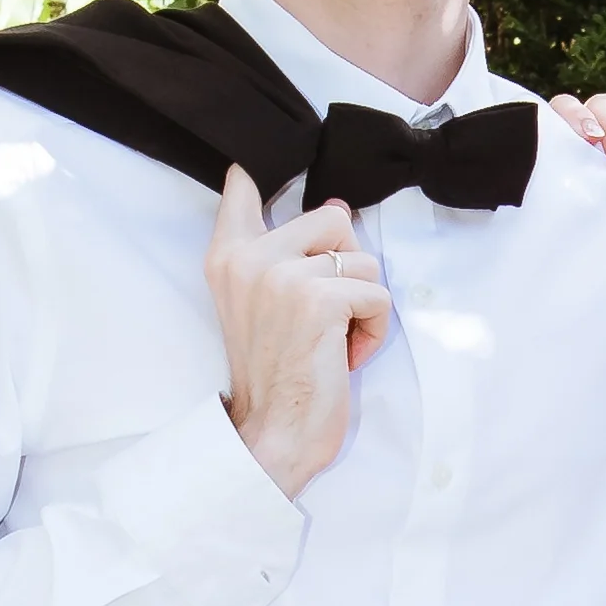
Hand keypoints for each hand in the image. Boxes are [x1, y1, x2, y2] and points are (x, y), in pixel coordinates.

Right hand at [208, 167, 388, 495]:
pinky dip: (374, 329)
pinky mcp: (316, 300)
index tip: (261, 170)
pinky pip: (377, 293)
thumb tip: (337, 204)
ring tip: (334, 339)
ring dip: (364, 305)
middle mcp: (247, 259)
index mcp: (227, 258)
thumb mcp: (268, 306)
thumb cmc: (277, 375)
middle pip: (334, 217)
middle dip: (350, 268)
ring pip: (364, 260)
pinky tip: (345, 355)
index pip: (243, 185)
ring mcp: (280, 276)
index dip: (263, 171)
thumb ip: (292, 252)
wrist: (273, 435)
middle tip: (326, 315)